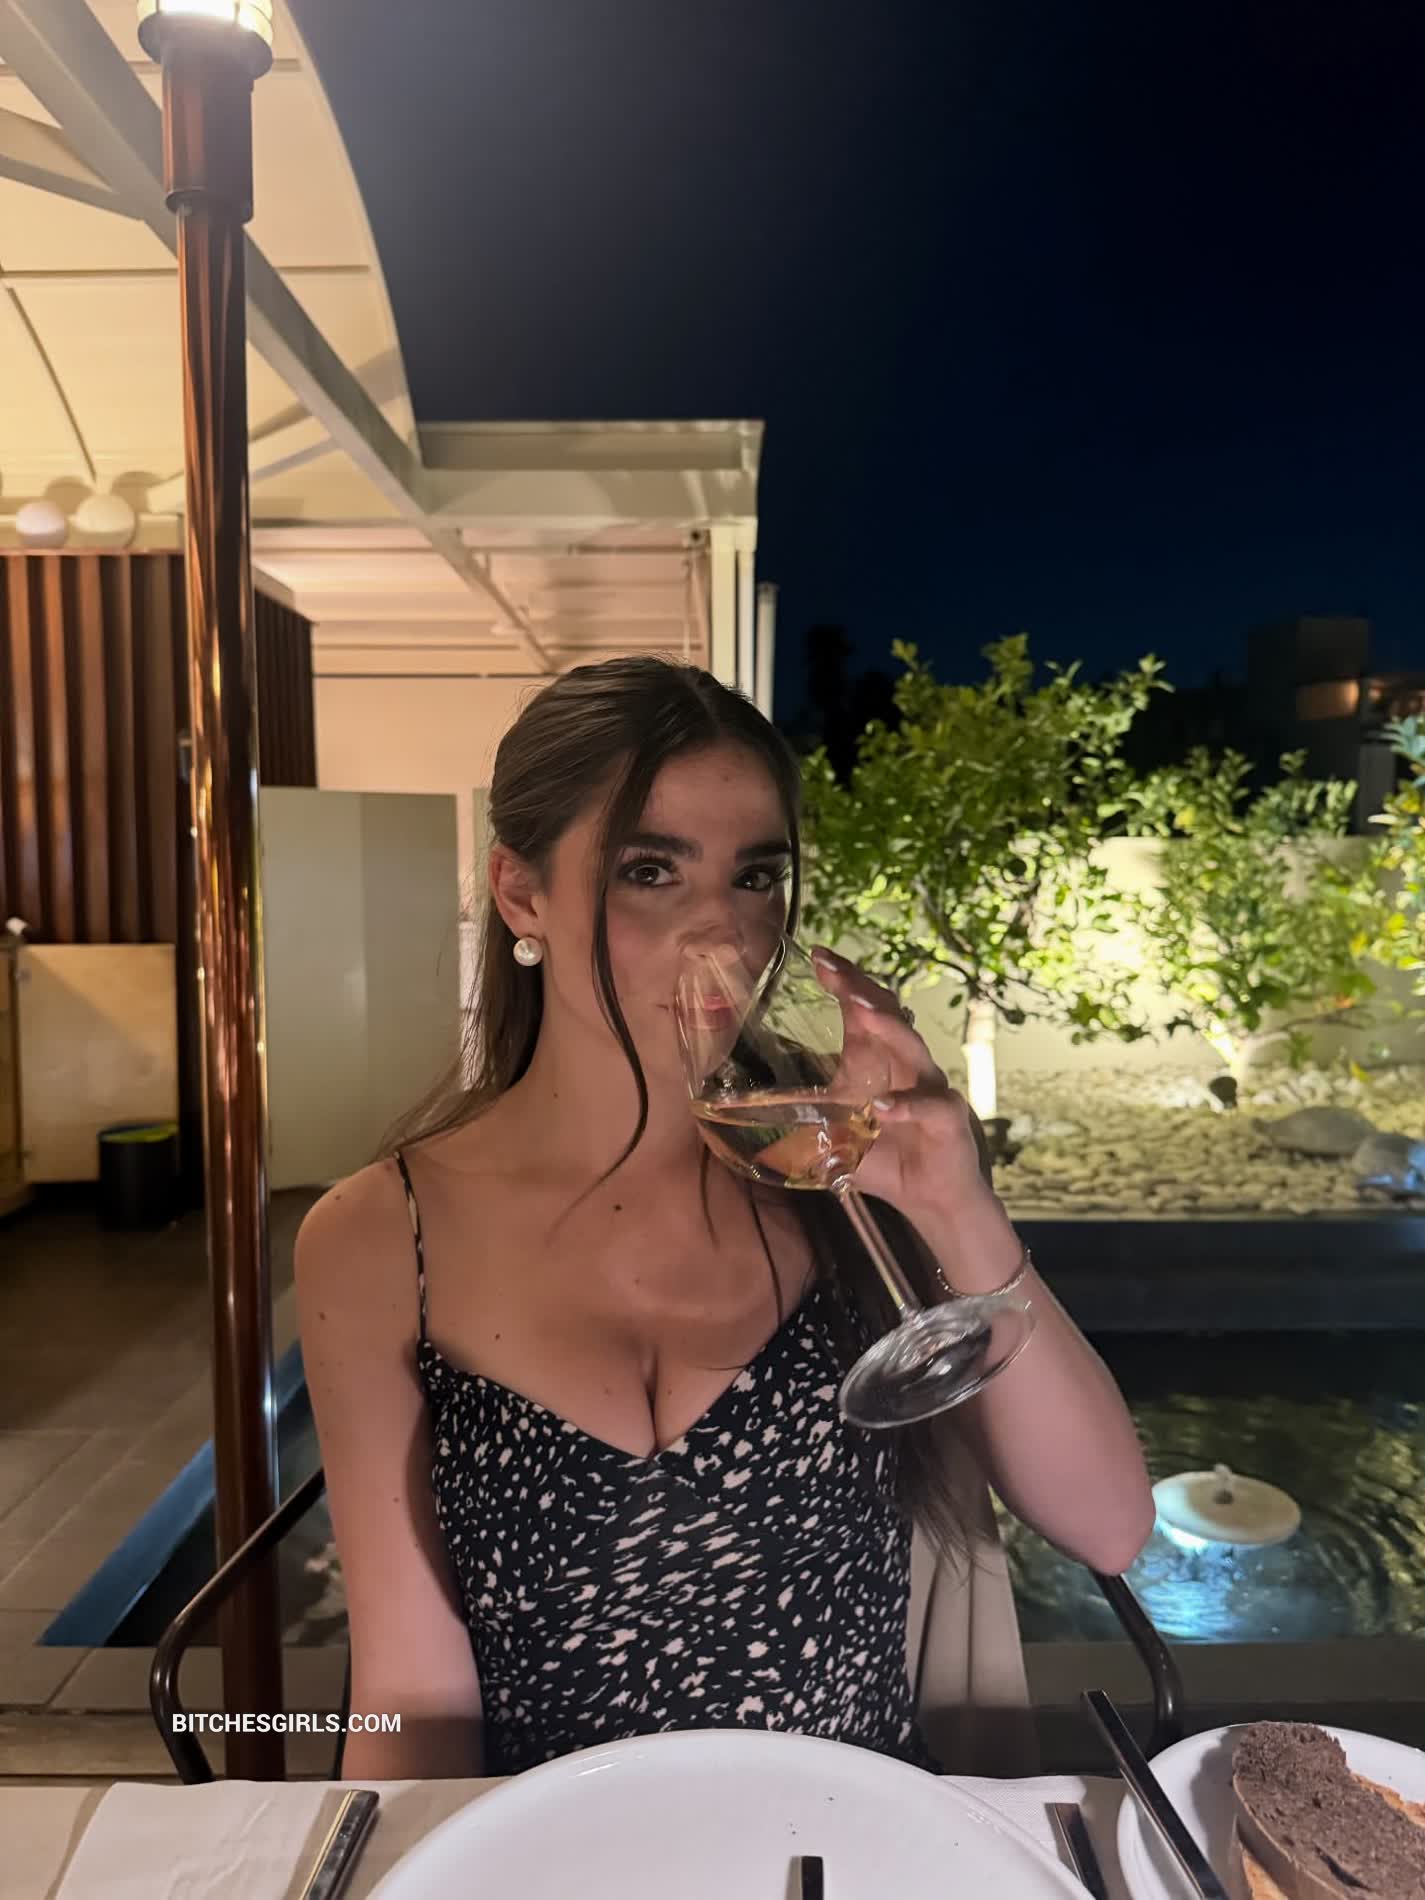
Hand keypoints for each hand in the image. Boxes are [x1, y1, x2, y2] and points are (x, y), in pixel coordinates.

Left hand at [809, 946, 997, 1224]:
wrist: (930, 1198)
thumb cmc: (882, 1159)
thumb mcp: (830, 1134)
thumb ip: (797, 1116)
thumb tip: (736, 1111)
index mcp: (877, 1061)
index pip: (861, 1010)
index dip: (844, 981)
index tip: (818, 956)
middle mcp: (905, 1065)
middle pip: (887, 1015)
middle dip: (862, 990)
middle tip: (835, 970)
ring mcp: (930, 1088)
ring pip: (912, 1048)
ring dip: (888, 1028)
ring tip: (862, 1012)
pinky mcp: (947, 1120)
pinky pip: (930, 1106)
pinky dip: (906, 1105)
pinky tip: (883, 1106)